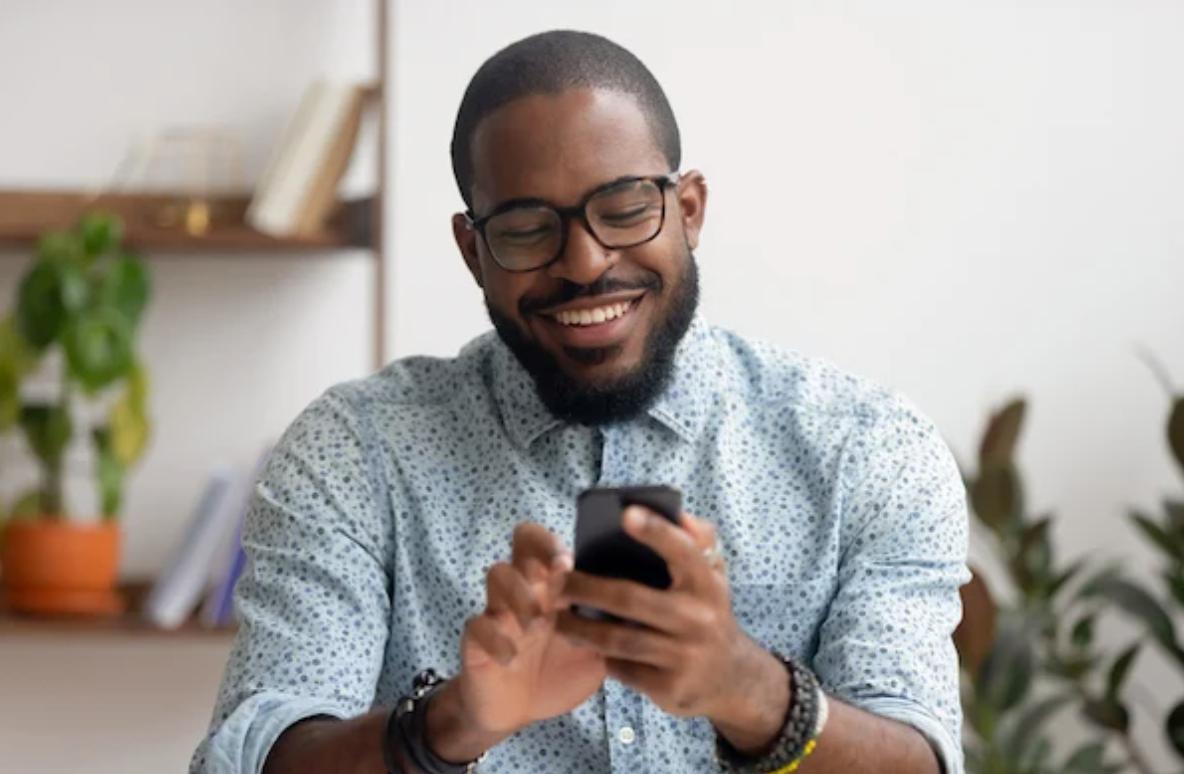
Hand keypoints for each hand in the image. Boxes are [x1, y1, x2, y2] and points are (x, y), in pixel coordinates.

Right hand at [455, 523, 606, 736]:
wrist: (519, 709)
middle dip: (537, 551)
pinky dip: (495, 638)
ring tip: (536, 624)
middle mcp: (526, 588)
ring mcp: (498, 610)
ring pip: (497, 573)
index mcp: (554, 585)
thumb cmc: (560, 670)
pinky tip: (511, 658)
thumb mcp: (594, 650)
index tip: (569, 563)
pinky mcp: (477, 639)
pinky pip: (477, 625)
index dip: (555, 543)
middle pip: (521, 541)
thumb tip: (645, 608)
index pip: (550, 541)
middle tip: (552, 577)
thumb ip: (611, 627)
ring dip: (519, 594)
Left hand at [555, 507, 773, 723]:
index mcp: (706, 583)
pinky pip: (622, 668)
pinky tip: (586, 644)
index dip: (656, 531)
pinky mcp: (669, 687)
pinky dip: (601, 656)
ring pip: (618, 639)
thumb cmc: (707, 612)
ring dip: (579, 627)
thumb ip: (698, 541)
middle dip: (585, 588)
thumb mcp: (712, 576)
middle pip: (630, 599)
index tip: (626, 514)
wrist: (731, 678)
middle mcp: (698, 619)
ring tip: (556, 617)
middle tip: (555, 582)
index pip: (683, 551)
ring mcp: (683, 655)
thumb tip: (680, 515)